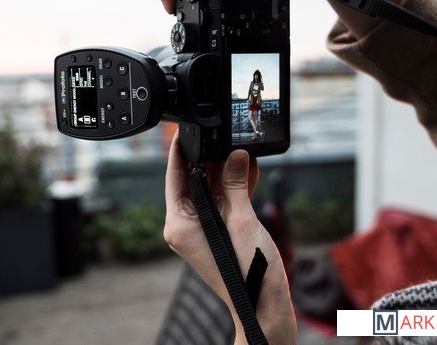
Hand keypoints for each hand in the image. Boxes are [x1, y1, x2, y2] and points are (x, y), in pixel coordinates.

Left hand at [164, 132, 295, 343]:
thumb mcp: (241, 219)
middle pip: (192, 182)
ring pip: (210, 191)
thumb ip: (235, 184)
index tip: (182, 131)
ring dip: (225, 173)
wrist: (262, 306)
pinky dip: (234, 190)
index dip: (179, 152)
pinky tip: (248, 171)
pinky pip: (221, 204)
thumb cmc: (246, 272)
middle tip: (220, 135)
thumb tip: (234, 155)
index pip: (174, 177)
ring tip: (239, 150)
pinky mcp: (215, 233)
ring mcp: (199, 230)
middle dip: (209, 159)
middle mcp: (183, 226)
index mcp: (178, 223)